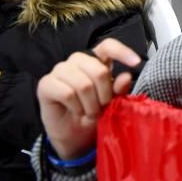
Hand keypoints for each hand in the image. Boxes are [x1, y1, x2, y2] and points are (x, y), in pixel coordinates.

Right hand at [36, 39, 141, 160]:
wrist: (74, 134)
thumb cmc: (93, 113)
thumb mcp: (111, 102)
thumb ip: (118, 89)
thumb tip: (126, 76)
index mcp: (96, 60)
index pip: (108, 46)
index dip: (122, 51)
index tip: (136, 63)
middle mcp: (77, 61)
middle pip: (99, 70)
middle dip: (104, 95)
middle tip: (102, 108)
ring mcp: (60, 70)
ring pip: (83, 84)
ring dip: (90, 104)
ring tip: (89, 112)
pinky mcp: (45, 84)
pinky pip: (67, 93)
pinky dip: (76, 107)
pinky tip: (76, 112)